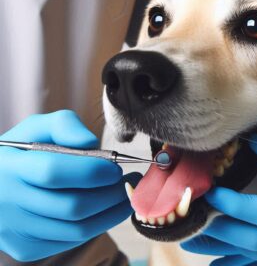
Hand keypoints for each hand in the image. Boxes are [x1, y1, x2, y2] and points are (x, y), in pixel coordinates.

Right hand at [0, 110, 134, 261]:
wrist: (0, 184)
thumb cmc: (26, 152)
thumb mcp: (39, 128)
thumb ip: (65, 126)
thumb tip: (91, 143)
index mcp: (10, 167)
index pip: (54, 172)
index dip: (92, 171)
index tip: (115, 168)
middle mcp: (8, 202)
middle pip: (72, 206)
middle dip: (109, 194)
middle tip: (127, 183)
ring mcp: (16, 230)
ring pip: (77, 229)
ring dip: (111, 213)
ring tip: (125, 195)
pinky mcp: (27, 248)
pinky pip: (72, 241)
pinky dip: (97, 226)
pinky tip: (107, 209)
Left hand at [181, 124, 256, 265]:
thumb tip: (250, 145)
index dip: (236, 207)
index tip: (212, 192)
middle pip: (256, 241)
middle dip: (222, 231)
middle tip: (194, 216)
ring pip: (256, 255)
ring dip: (222, 250)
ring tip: (190, 242)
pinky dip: (238, 264)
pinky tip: (215, 265)